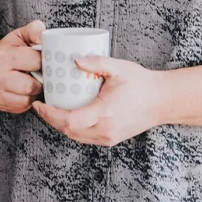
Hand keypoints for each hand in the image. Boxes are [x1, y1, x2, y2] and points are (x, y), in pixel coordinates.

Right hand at [0, 20, 45, 113]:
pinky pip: (23, 107)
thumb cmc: (9, 51)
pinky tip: (24, 91)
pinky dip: (28, 100)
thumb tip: (43, 34)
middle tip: (38, 73)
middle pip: (32, 86)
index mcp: (4, 56)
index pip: (36, 62)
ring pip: (28, 99)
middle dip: (40, 80)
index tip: (42, 59)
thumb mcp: (20, 36)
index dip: (43, 61)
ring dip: (34, 92)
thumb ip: (34, 30)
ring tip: (31, 81)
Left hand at [32, 55, 168, 144]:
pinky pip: (84, 137)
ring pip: (75, 137)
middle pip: (68, 131)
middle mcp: (105, 130)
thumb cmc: (142, 84)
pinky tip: (67, 116)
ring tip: (51, 110)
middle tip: (41, 106)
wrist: (162, 101)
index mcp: (105, 113)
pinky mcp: (110, 140)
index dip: (50, 115)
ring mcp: (108, 138)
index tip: (39, 104)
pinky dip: (72, 129)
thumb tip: (74, 60)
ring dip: (60, 125)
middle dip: (50, 120)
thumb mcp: (119, 68)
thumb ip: (96, 62)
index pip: (69, 120)